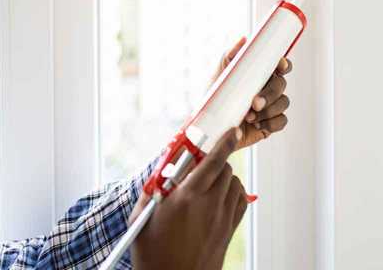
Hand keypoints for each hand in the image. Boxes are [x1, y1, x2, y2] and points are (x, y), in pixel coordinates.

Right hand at [130, 128, 247, 269]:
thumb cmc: (152, 251)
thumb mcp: (142, 215)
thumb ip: (154, 186)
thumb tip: (165, 167)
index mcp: (186, 197)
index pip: (214, 160)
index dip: (225, 142)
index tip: (232, 131)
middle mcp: (209, 205)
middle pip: (226, 169)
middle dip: (215, 162)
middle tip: (198, 169)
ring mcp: (222, 218)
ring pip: (234, 183)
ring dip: (223, 178)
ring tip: (206, 186)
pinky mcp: (229, 230)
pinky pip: (240, 201)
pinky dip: (233, 193)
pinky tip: (218, 199)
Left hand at [212, 37, 292, 149]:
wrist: (208, 126)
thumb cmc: (213, 98)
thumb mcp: (219, 74)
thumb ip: (230, 55)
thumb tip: (243, 39)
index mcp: (259, 75)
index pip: (279, 66)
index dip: (284, 64)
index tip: (280, 66)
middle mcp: (267, 89)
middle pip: (282, 85)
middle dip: (270, 93)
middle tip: (255, 103)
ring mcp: (270, 107)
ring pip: (284, 102)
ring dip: (269, 110)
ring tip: (249, 116)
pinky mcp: (270, 124)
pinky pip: (281, 121)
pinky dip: (271, 123)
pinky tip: (257, 125)